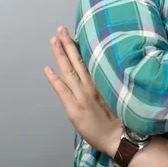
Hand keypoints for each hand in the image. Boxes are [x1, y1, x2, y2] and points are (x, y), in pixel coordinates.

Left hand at [44, 26, 121, 157]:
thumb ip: (106, 83)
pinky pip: (62, 91)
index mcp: (101, 82)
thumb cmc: (120, 118)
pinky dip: (54, 79)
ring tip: (54, 40)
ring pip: (68, 71)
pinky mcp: (74, 108)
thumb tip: (100, 72)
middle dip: (68, 44)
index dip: (78, 47)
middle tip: (60, 29)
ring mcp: (82, 96)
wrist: (118, 137)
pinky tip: (47, 69)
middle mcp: (90, 86)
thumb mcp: (116, 95)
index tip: (73, 33)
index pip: (87, 60)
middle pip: (77, 61)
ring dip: (60, 55)